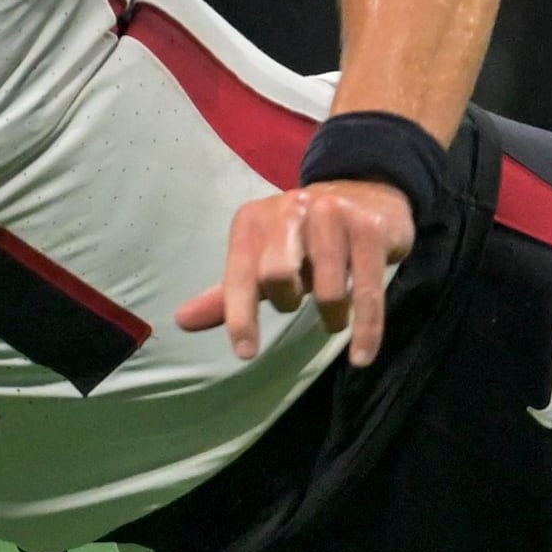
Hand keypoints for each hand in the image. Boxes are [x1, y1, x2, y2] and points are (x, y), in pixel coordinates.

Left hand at [177, 178, 416, 363]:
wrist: (369, 194)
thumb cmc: (307, 238)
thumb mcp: (264, 259)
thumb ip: (229, 293)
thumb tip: (181, 322)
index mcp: (254, 219)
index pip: (241, 275)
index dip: (241, 316)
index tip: (246, 353)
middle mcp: (291, 209)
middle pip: (278, 276)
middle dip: (288, 300)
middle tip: (300, 299)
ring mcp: (334, 215)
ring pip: (326, 289)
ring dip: (331, 316)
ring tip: (334, 315)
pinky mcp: (370, 228)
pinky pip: (367, 292)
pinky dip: (365, 331)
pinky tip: (361, 356)